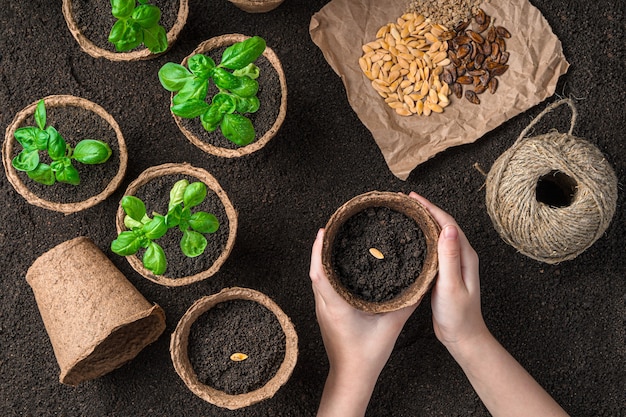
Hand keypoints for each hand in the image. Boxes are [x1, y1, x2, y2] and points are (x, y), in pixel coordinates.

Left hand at [310, 228, 416, 416]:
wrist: (352, 377)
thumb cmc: (368, 355)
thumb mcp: (391, 326)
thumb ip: (406, 303)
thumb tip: (420, 281)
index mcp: (336, 306)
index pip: (319, 273)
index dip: (319, 250)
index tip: (324, 230)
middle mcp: (324, 305)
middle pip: (316, 269)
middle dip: (321, 246)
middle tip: (333, 226)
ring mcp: (323, 309)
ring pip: (318, 277)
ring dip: (322, 258)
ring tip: (335, 239)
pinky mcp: (326, 312)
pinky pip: (323, 285)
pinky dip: (327, 270)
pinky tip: (338, 263)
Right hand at [407, 192, 488, 354]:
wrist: (462, 336)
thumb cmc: (458, 315)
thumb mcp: (452, 285)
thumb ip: (450, 257)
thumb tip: (448, 227)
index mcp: (465, 255)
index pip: (447, 223)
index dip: (430, 207)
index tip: (413, 198)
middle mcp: (461, 255)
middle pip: (442, 225)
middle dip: (425, 210)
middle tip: (404, 201)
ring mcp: (453, 263)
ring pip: (437, 235)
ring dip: (423, 222)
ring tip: (405, 214)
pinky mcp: (444, 272)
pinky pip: (432, 248)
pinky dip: (421, 238)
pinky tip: (410, 239)